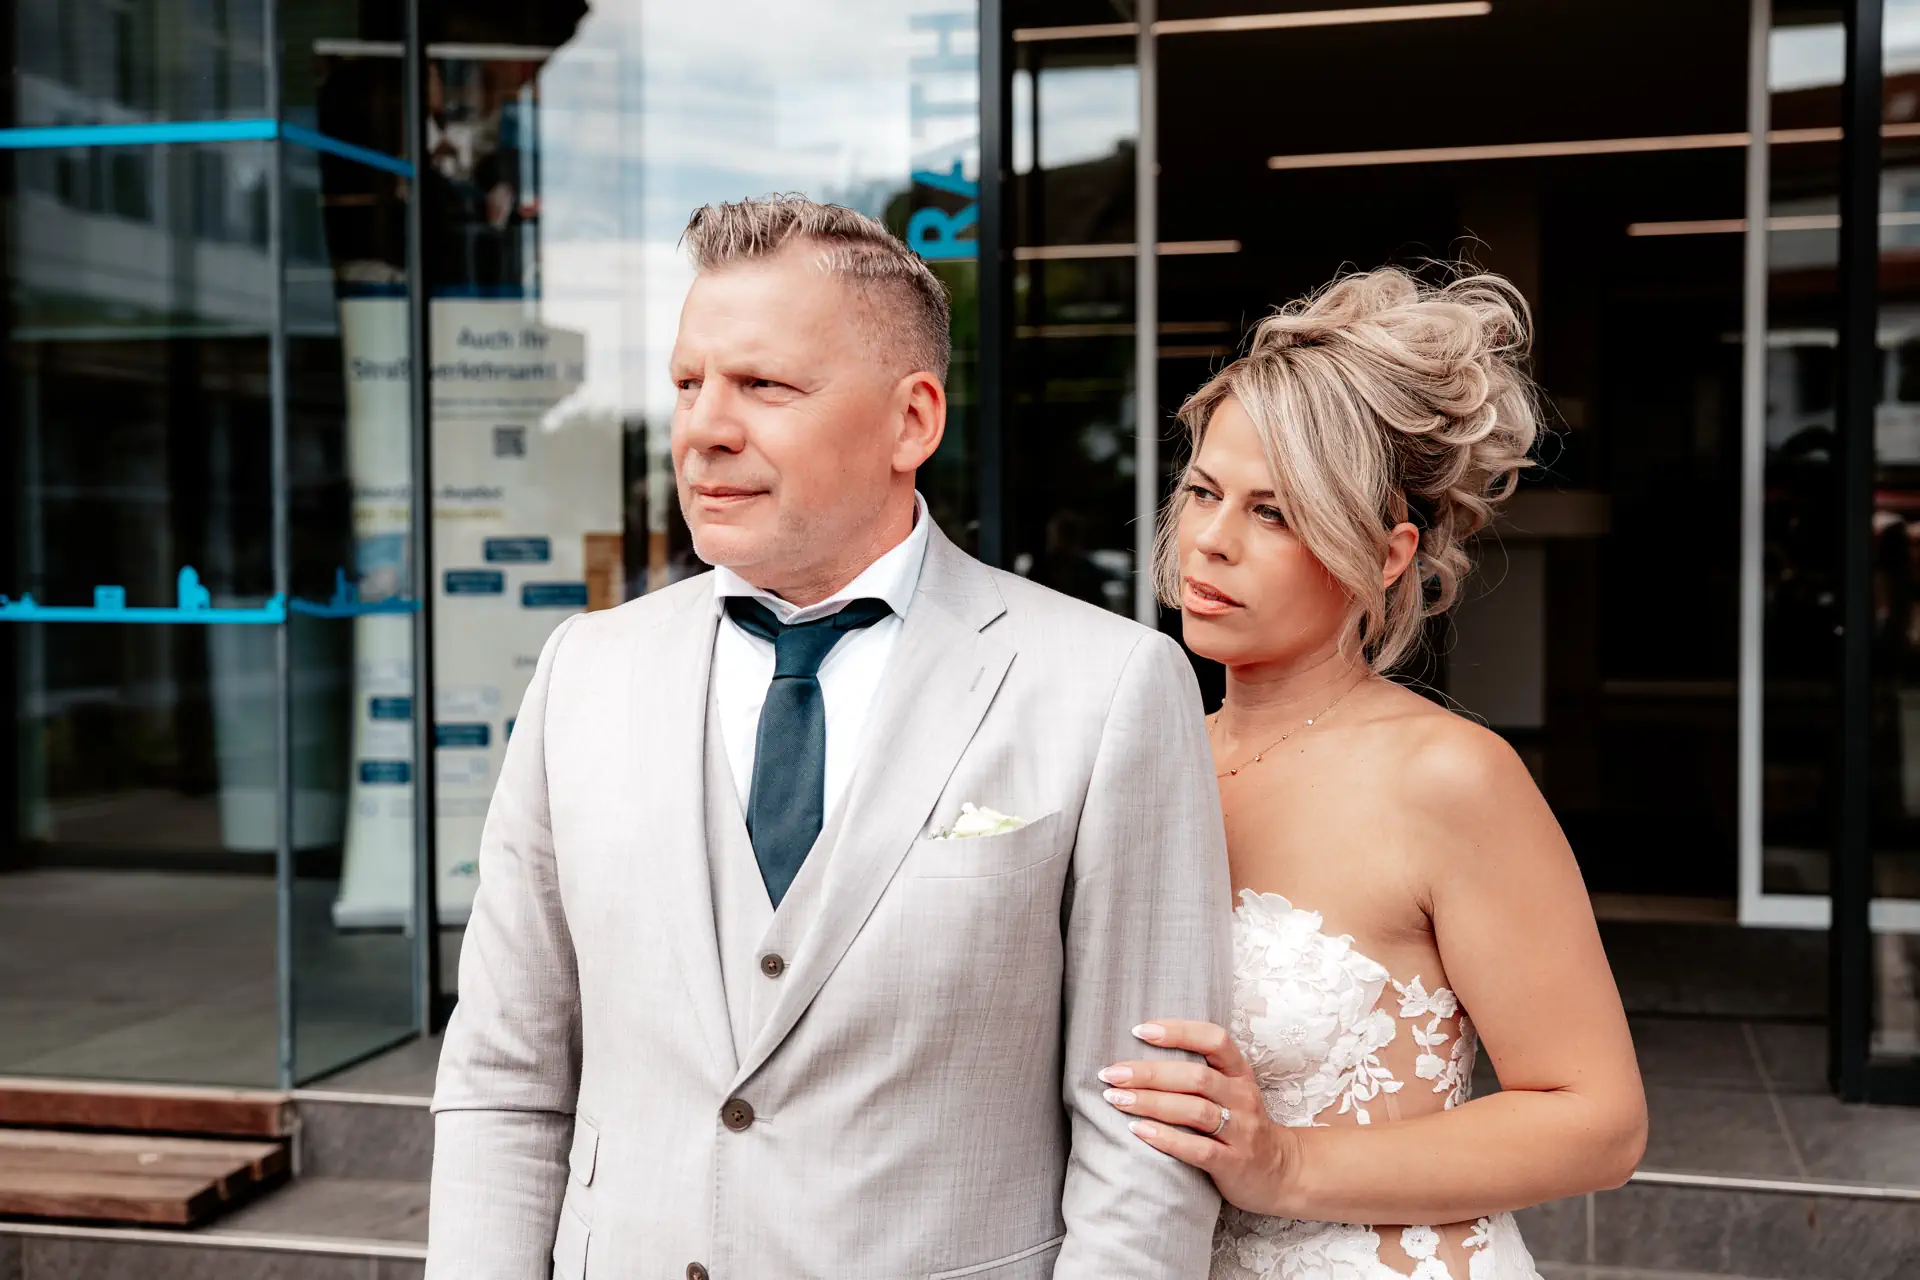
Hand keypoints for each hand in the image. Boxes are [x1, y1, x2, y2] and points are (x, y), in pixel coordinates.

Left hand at [1101, 1019, 1300, 1216]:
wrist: (1280, 1172)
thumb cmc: (1241, 1126)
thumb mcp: (1230, 1091)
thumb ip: (1196, 1073)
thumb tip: (1138, 1056)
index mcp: (1239, 1073)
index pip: (1214, 1040)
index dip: (1178, 1031)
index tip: (1140, 1030)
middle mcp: (1242, 1097)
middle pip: (1196, 1077)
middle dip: (1148, 1073)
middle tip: (1111, 1074)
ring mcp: (1241, 1131)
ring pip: (1194, 1110)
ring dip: (1151, 1102)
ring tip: (1116, 1099)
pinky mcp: (1234, 1163)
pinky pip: (1199, 1150)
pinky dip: (1167, 1139)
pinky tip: (1139, 1131)